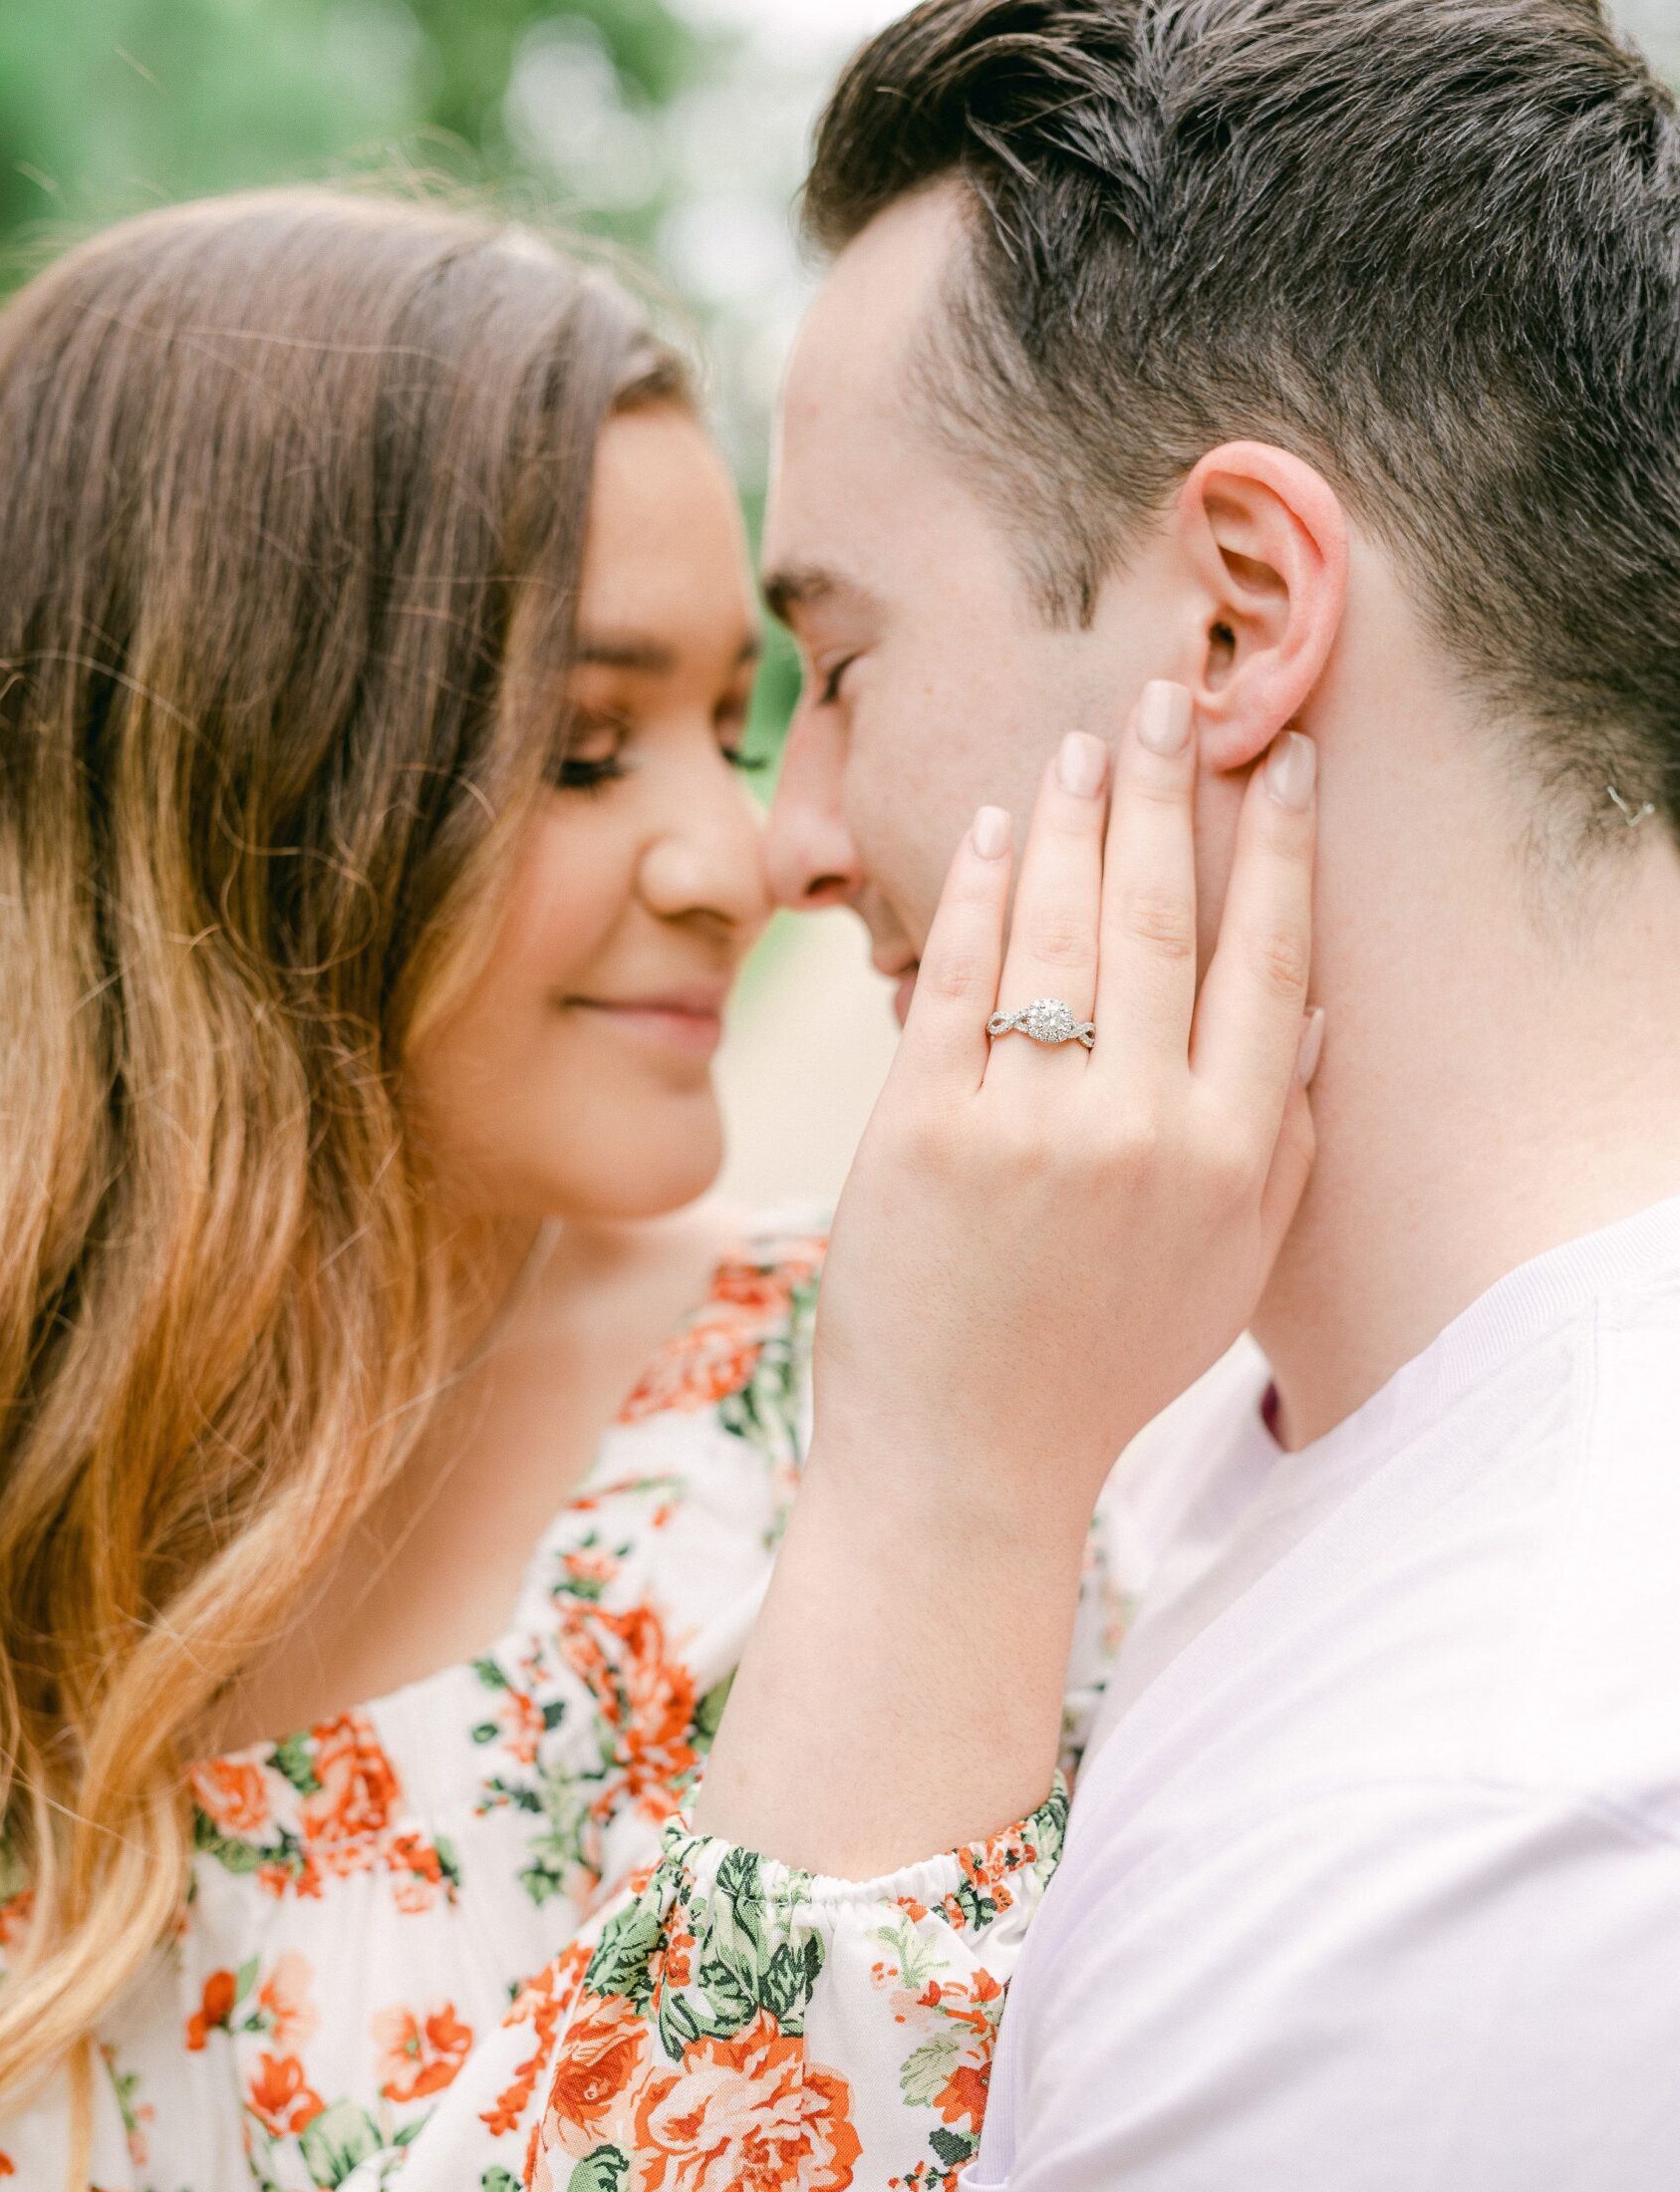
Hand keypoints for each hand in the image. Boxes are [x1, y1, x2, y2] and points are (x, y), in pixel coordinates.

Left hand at [809, 683, 1318, 1542]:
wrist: (963, 1457)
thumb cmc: (1100, 1365)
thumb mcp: (1229, 1271)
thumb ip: (1279, 1141)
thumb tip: (1305, 1010)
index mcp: (1229, 1157)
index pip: (1270, 965)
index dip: (1278, 853)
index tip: (1280, 765)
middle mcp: (1140, 1128)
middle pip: (1164, 918)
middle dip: (1170, 791)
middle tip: (1168, 699)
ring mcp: (1026, 1123)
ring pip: (1062, 929)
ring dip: (1077, 818)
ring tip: (1083, 746)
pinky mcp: (922, 1127)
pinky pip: (960, 977)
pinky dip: (984, 894)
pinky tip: (1002, 832)